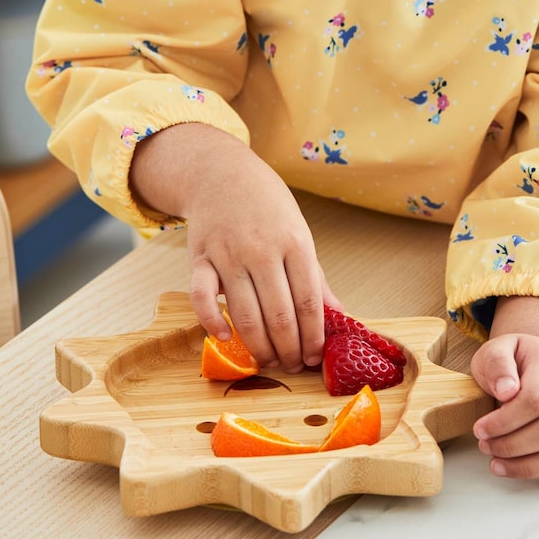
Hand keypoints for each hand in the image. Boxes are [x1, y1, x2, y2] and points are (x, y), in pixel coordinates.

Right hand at [130, 123, 340, 371]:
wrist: (221, 173)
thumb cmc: (267, 205)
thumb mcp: (299, 232)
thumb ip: (315, 276)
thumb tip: (339, 315)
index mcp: (295, 243)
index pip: (309, 301)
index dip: (314, 336)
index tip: (316, 357)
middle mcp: (262, 250)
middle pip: (280, 314)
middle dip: (290, 349)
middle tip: (294, 366)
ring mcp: (229, 255)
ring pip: (246, 314)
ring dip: (260, 347)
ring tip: (270, 361)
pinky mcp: (199, 259)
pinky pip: (202, 297)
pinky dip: (212, 321)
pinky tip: (225, 338)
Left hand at [470, 332, 538, 486]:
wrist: (534, 361)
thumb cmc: (512, 359)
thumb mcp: (496, 349)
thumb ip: (497, 363)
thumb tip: (506, 391)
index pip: (535, 399)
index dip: (505, 421)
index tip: (479, 429)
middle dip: (512, 446)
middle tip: (485, 446)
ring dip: (530, 466)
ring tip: (498, 464)